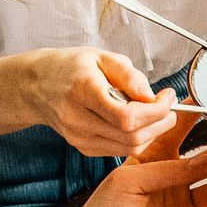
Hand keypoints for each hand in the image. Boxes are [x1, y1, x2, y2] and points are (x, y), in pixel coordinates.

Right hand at [28, 47, 176, 156]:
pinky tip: (138, 122)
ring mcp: (79, 137)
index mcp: (83, 90)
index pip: (127, 115)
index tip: (168, 96)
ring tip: (155, 113)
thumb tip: (151, 96)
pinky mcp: (82, 147)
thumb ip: (129, 75)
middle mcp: (78, 118)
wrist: (37, 87)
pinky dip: (137, 138)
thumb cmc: (70, 68)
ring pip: (128, 147)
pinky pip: (119, 150)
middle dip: (160, 122)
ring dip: (152, 132)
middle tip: (168, 106)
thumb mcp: (101, 57)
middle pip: (131, 135)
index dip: (156, 110)